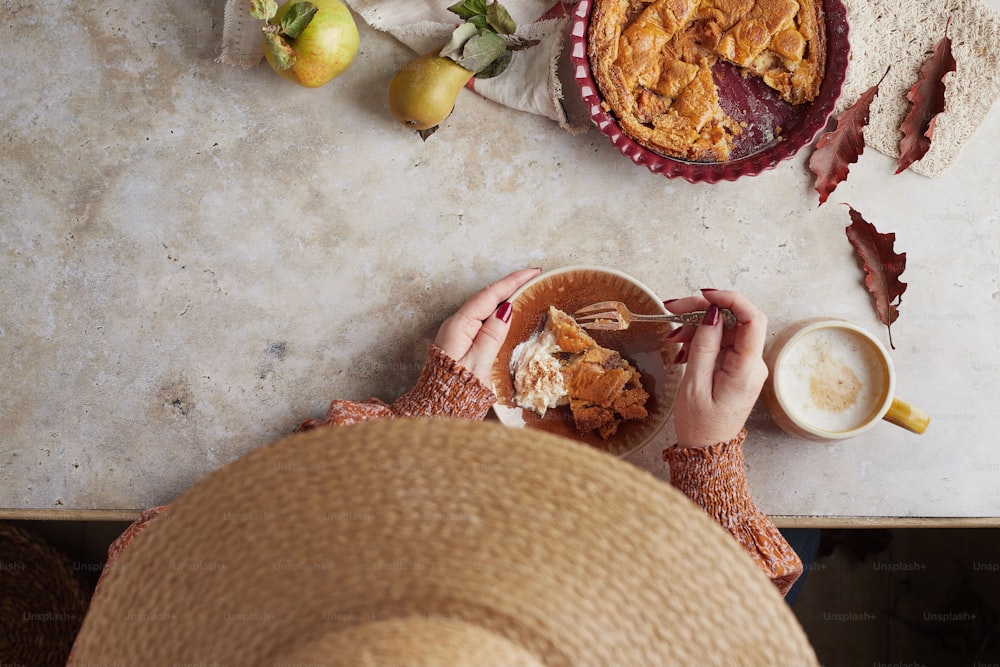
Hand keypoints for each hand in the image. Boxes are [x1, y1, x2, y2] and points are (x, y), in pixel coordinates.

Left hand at [434, 268, 541, 383]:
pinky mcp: (459, 343)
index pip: (490, 295)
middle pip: (486, 298)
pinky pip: (481, 320)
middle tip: (533, 277)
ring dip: (504, 297)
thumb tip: (506, 309)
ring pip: (483, 308)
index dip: (512, 281)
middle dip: (509, 285)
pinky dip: (496, 312)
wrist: (435, 409)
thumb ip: (492, 335)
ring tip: (524, 290)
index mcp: (460, 325)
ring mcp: (456, 333)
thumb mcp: (479, 363)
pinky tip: (506, 313)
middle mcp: (456, 325)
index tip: (533, 272)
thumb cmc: (457, 389)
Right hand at [665, 289, 768, 447]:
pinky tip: (682, 350)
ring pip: (725, 329)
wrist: (706, 450)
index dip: (730, 299)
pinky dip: (700, 340)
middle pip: (735, 319)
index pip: (752, 319)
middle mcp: (753, 364)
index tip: (704, 295)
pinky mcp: (736, 368)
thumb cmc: (700, 425)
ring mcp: (746, 365)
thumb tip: (713, 313)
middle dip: (704, 310)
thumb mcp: (694, 384)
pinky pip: (720, 343)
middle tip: (673, 308)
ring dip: (697, 326)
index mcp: (747, 369)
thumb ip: (705, 345)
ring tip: (673, 337)